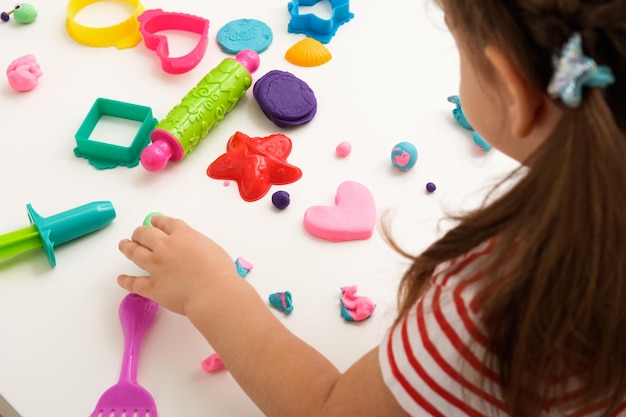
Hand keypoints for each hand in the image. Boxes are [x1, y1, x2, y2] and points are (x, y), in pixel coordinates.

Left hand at [117, 215, 237, 314]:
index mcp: (183, 235)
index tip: (155, 221)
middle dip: (140, 233)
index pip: (166, 223)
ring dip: (128, 247)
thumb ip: (197, 245)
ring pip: (135, 253)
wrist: (213, 292)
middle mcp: (165, 247)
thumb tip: (192, 250)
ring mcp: (156, 266)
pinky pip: (134, 283)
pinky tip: (121, 279)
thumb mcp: (211, 247)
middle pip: (146, 234)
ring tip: (124, 245)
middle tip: (137, 234)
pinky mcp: (152, 286)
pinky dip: (126, 280)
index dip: (158, 221)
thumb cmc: (219, 271)